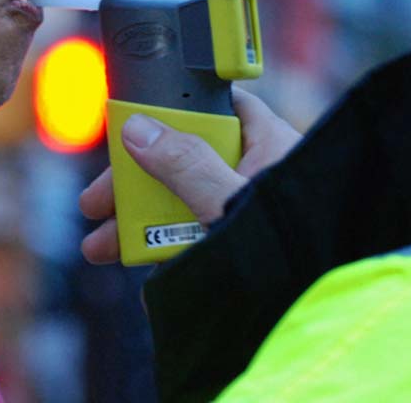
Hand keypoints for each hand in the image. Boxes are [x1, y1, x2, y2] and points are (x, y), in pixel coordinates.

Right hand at [78, 87, 300, 264]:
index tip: (127, 129)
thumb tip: (139, 130)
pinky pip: (197, 240)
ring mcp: (246, 212)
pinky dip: (168, 254)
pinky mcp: (240, 245)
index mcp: (268, 143)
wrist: (314, 302)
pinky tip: (145, 276)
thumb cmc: (298, 244)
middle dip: (135, 186)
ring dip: (138, 226)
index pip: (214, 108)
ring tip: (102, 248)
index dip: (169, 113)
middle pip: (183, 161)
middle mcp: (256, 173)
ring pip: (183, 205)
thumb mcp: (231, 201)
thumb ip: (187, 165)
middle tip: (96, 205)